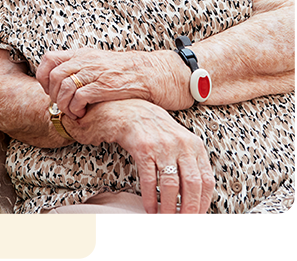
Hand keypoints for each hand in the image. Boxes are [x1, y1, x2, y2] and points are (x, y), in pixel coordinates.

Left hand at [36, 48, 188, 118]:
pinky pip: (79, 96)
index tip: (48, 90)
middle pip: (53, 75)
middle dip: (51, 94)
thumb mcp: (100, 63)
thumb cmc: (127, 73)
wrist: (155, 73)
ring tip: (71, 111)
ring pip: (63, 86)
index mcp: (83, 54)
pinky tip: (82, 113)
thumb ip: (82, 68)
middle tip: (60, 105)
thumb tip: (62, 81)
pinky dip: (75, 108)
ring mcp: (95, 72)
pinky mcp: (105, 86)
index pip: (49, 59)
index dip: (42, 76)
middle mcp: (86, 60)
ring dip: (63, 103)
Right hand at [99, 100, 213, 213]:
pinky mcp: (143, 149)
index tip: (199, 216)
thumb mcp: (179, 140)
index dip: (204, 201)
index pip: (206, 179)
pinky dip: (151, 198)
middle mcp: (181, 145)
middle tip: (185, 223)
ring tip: (166, 219)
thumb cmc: (155, 129)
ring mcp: (162, 146)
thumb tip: (195, 195)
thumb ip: (189, 162)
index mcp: (194, 145)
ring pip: (172, 185)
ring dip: (169, 207)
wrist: (128, 110)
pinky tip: (150, 208)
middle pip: (192, 184)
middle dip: (190, 208)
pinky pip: (150, 180)